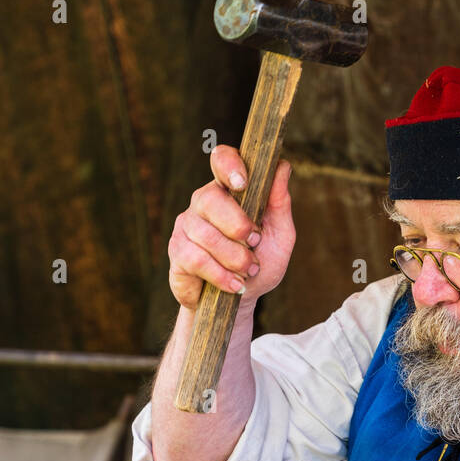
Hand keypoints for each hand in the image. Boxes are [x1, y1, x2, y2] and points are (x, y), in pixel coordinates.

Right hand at [168, 148, 294, 309]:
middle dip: (238, 226)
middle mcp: (203, 202)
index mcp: (229, 191)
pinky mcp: (177, 252)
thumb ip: (280, 203)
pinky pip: (197, 259)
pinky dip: (221, 275)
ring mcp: (186, 226)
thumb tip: (283, 167)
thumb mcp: (279, 236)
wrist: (239, 301)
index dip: (229, 165)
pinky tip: (234, 285)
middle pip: (211, 198)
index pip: (221, 160)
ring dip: (235, 258)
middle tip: (255, 243)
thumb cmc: (260, 264)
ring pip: (206, 234)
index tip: (242, 184)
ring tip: (248, 272)